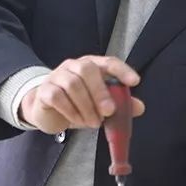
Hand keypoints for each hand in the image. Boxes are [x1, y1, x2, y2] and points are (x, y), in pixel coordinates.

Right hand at [20, 55, 145, 134]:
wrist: (46, 110)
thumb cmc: (77, 103)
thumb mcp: (99, 104)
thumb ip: (120, 104)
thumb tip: (140, 107)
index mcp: (91, 65)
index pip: (108, 62)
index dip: (122, 70)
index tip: (135, 82)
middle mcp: (73, 66)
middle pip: (87, 69)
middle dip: (100, 91)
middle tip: (108, 112)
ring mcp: (57, 76)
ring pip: (73, 84)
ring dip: (86, 106)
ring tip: (93, 122)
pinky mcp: (45, 90)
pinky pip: (57, 96)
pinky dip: (70, 111)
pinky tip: (77, 121)